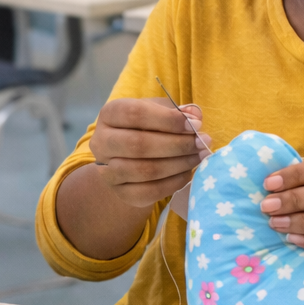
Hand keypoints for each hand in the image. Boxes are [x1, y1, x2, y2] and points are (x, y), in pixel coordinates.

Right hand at [87, 99, 210, 209]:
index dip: (168, 119)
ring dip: (178, 164)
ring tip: (198, 157)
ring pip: (145, 170)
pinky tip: (187, 173)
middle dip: (177, 144)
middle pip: (138, 145)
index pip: (135, 114)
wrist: (128, 157)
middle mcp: (101, 142)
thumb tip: (194, 116)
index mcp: (109, 114)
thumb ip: (176, 111)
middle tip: (202, 143)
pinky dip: (173, 182)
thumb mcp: (159, 111)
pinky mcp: (120, 192)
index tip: (195, 124)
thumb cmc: (146, 128)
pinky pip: (149, 191)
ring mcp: (107, 170)